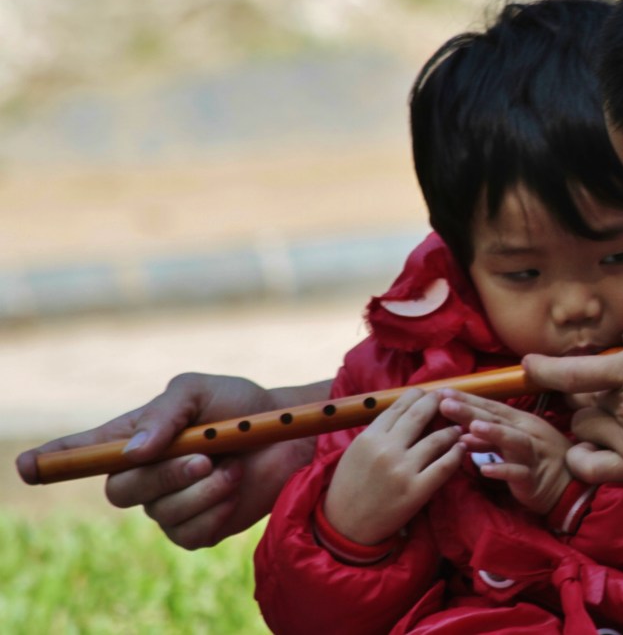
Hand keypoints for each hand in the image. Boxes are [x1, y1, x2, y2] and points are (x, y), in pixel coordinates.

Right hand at [16, 373, 328, 548]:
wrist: (292, 434)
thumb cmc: (245, 407)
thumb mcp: (202, 391)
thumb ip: (166, 414)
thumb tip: (133, 451)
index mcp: (136, 436)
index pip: (84, 452)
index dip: (54, 460)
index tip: (26, 466)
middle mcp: (145, 474)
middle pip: (119, 490)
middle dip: (161, 476)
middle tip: (204, 457)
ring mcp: (169, 504)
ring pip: (159, 513)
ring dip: (200, 490)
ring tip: (231, 465)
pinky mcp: (197, 528)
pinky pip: (189, 533)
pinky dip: (215, 509)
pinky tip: (235, 488)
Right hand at [324, 390, 462, 545]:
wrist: (346, 526)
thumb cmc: (350, 487)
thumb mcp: (356, 452)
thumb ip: (378, 432)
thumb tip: (404, 412)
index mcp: (369, 437)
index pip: (399, 407)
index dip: (417, 396)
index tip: (428, 393)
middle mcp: (387, 449)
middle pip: (419, 415)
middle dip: (436, 403)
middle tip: (448, 399)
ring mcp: (403, 470)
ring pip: (437, 439)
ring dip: (451, 430)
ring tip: (458, 428)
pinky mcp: (417, 491)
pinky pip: (445, 466)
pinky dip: (456, 454)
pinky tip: (461, 448)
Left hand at [438, 390, 571, 514]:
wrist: (571, 487)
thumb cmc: (540, 461)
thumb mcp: (513, 446)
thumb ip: (489, 439)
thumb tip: (462, 432)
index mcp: (521, 422)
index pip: (492, 407)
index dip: (468, 399)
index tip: (442, 392)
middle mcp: (527, 433)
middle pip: (498, 419)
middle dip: (471, 410)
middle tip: (445, 403)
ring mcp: (532, 455)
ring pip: (512, 441)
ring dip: (493, 433)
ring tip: (471, 428)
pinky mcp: (533, 478)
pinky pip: (518, 473)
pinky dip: (502, 470)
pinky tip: (484, 469)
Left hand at [523, 313, 622, 490]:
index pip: (572, 371)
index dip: (543, 369)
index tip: (528, 366)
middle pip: (582, 399)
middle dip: (590, 390)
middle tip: (619, 386)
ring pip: (587, 428)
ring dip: (594, 420)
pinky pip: (592, 468)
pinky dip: (583, 459)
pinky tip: (593, 450)